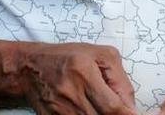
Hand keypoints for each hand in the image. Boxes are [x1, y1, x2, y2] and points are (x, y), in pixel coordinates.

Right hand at [9, 41, 137, 114]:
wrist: (30, 68)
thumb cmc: (68, 57)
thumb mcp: (100, 55)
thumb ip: (119, 78)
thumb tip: (130, 104)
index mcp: (84, 73)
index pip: (111, 105)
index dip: (126, 113)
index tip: (134, 114)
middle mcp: (71, 94)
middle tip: (123, 112)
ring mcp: (60, 111)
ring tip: (107, 109)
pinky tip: (93, 111)